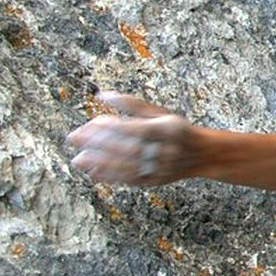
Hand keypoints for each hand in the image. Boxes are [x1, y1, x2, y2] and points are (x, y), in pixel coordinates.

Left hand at [67, 92, 198, 185]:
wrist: (202, 154)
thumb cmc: (176, 129)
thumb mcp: (159, 112)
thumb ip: (131, 104)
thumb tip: (102, 95)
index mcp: (167, 129)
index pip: (133, 129)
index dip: (109, 128)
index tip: (86, 126)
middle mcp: (165, 150)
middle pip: (126, 148)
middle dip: (97, 145)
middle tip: (73, 140)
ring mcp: (160, 168)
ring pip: (126, 166)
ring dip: (99, 163)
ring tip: (77, 159)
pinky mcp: (155, 181)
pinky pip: (129, 179)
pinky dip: (110, 177)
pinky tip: (93, 172)